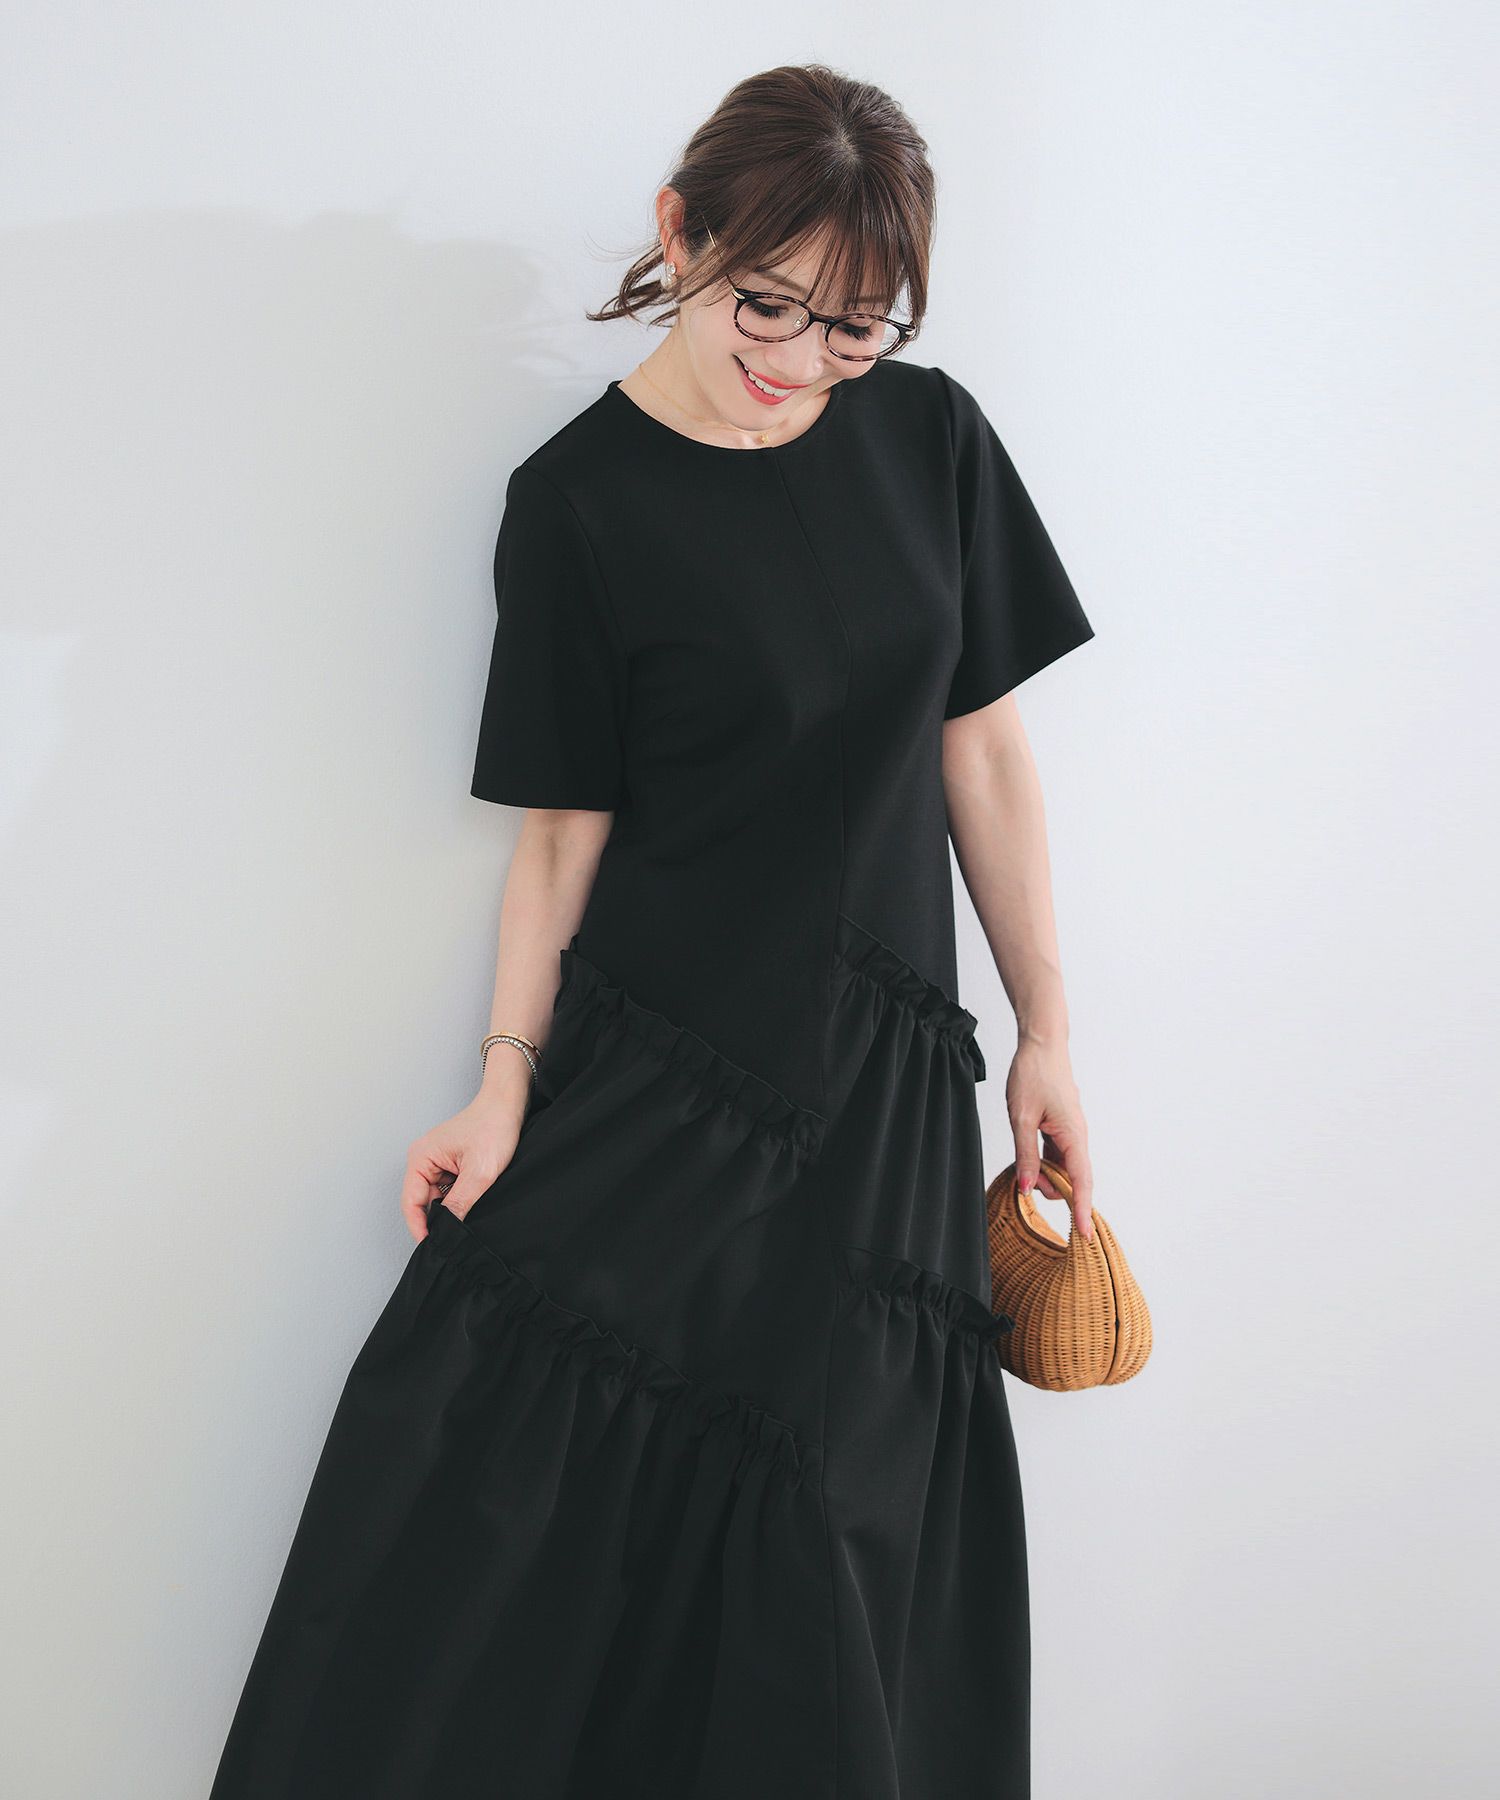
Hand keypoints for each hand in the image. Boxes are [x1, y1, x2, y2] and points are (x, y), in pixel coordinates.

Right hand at [400, 1085, 529, 1241]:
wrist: (509, 1105)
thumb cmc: (493, 1126)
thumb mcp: (479, 1172)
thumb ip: (460, 1203)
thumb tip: (447, 1231)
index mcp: (421, 1158)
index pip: (411, 1203)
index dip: (420, 1227)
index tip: (432, 1246)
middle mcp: (423, 1160)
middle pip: (422, 1202)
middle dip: (437, 1220)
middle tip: (453, 1239)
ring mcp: (437, 1162)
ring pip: (437, 1198)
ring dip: (450, 1210)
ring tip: (467, 1218)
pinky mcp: (451, 1164)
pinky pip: (449, 1190)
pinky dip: (459, 1200)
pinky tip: (472, 1203)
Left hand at [1004, 1039, 1093, 1241]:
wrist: (1042, 1044)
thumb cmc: (1033, 1074)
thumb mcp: (1021, 1117)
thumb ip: (1025, 1154)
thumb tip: (1028, 1188)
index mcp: (1073, 1135)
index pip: (1082, 1181)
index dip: (1082, 1209)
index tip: (1084, 1234)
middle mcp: (1077, 1135)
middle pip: (1072, 1177)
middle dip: (1054, 1189)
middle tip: (1025, 1183)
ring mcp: (1071, 1131)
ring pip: (1063, 1166)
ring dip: (1046, 1174)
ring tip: (1023, 1166)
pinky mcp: (1062, 1125)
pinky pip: (1057, 1153)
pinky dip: (1045, 1161)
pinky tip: (1029, 1159)